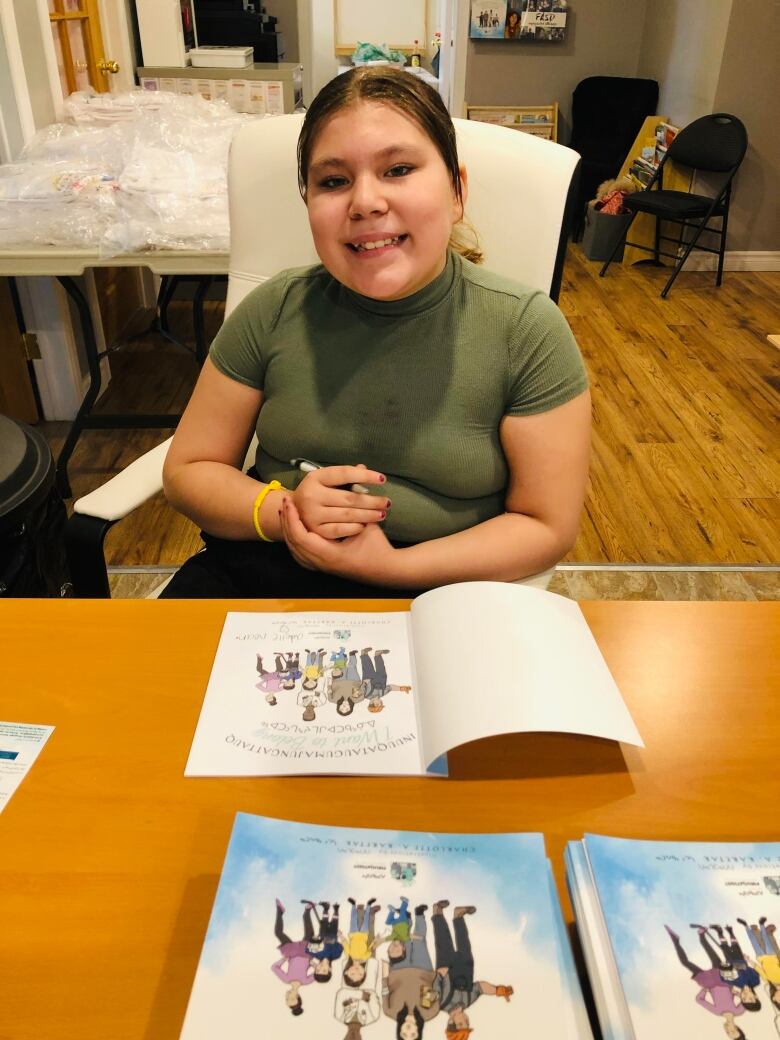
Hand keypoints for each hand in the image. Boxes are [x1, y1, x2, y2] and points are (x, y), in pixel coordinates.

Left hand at [280, 496, 399, 582]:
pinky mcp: (323, 568)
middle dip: (286, 523)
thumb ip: (360, 499)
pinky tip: (293, 532)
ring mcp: (321, 567)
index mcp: (330, 554)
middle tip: (284, 505)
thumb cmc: (378, 547)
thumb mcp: (368, 523)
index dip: (292, 519)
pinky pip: (301, 557)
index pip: (301, 536)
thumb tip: (360, 468)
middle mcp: (321, 563)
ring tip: (285, 515)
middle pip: (294, 543)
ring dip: (289, 532)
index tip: (289, 503)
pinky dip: (295, 543)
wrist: (386, 570)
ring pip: (295, 551)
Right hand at [291, 465, 388, 539]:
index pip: (345, 473)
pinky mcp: (315, 530)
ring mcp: (312, 514)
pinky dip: (355, 527)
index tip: (382, 479)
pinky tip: (365, 525)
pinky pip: (340, 530)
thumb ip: (345, 475)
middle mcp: (311, 495)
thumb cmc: (316, 492)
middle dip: (372, 501)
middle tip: (387, 503)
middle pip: (349, 498)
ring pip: (347, 514)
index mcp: (315, 477)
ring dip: (368, 515)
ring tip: (382, 514)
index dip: (365, 476)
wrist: (293, 510)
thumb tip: (365, 469)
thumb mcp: (326, 480)